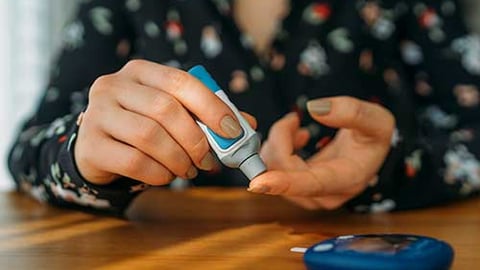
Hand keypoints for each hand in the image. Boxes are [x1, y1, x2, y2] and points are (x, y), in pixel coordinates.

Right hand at [75, 60, 245, 184]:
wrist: (98, 148)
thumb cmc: (143, 127)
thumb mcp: (173, 115)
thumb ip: (206, 115)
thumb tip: (247, 124)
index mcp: (140, 72)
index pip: (181, 81)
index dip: (211, 106)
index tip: (232, 131)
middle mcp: (114, 86)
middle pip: (166, 110)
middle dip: (196, 140)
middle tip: (209, 161)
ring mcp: (97, 114)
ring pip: (149, 137)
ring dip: (179, 159)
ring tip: (189, 171)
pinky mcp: (90, 145)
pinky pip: (134, 161)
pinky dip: (159, 173)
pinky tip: (167, 176)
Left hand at [248, 96, 394, 209]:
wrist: (370, 149)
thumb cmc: (375, 137)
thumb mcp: (376, 119)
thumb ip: (352, 112)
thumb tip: (315, 108)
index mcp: (346, 179)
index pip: (311, 185)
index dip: (284, 183)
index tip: (258, 183)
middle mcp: (325, 194)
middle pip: (284, 172)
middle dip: (279, 140)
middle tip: (293, 120)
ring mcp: (309, 193)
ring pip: (274, 170)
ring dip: (277, 142)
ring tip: (294, 125)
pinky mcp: (297, 187)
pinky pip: (273, 169)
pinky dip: (277, 148)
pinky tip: (294, 136)